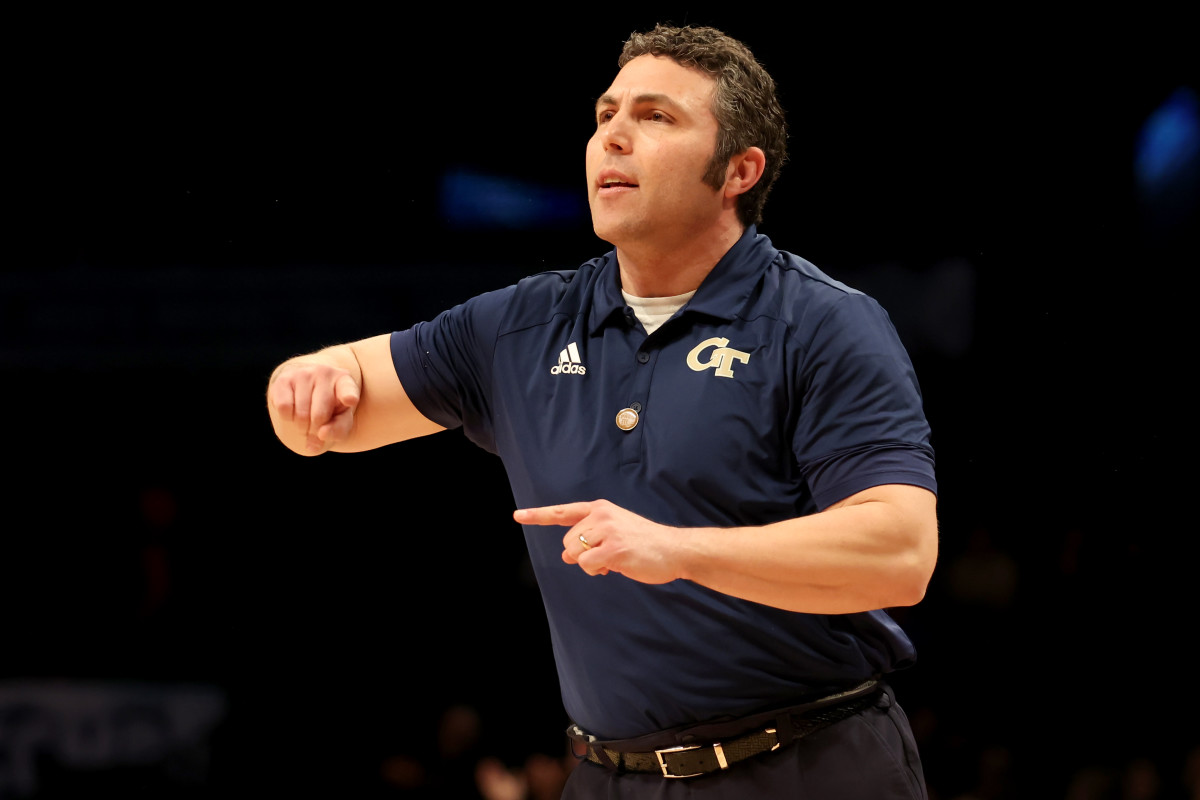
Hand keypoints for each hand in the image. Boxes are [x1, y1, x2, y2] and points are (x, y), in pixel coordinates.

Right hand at [267, 362, 359, 452]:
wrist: (307, 389)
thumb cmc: (329, 407)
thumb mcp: (340, 419)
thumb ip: (338, 430)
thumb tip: (322, 434)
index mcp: (345, 382)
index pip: (347, 390)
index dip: (349, 396)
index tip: (350, 400)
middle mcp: (325, 373)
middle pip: (319, 415)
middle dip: (316, 428)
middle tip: (317, 424)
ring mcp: (304, 373)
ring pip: (300, 414)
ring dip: (302, 426)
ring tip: (306, 418)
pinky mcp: (284, 379)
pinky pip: (284, 408)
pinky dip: (288, 417)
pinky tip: (294, 410)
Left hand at [513, 500, 681, 584]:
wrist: (674, 549)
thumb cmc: (644, 544)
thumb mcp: (614, 534)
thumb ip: (589, 540)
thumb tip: (565, 556)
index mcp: (600, 509)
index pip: (564, 512)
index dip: (538, 515)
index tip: (517, 515)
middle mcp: (601, 515)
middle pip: (567, 541)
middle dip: (580, 554)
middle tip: (606, 557)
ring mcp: (607, 530)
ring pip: (574, 553)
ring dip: (588, 565)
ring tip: (612, 561)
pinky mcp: (614, 548)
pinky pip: (586, 565)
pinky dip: (596, 571)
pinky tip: (614, 568)